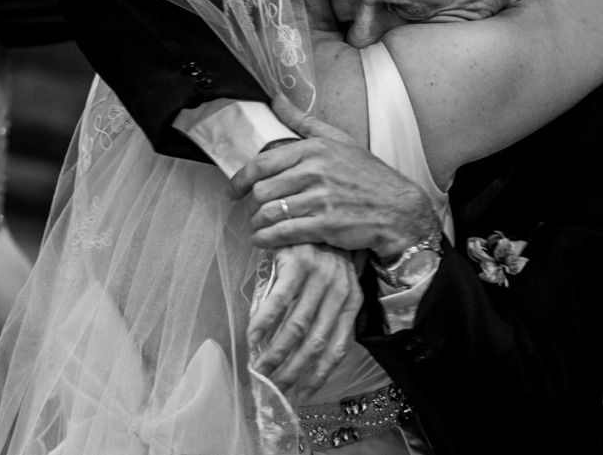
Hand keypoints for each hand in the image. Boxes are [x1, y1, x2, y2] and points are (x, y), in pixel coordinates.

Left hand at [230, 93, 439, 259]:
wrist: (399, 209)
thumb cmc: (368, 176)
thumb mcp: (339, 140)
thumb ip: (303, 121)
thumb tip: (276, 98)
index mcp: (314, 149)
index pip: (263, 163)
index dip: (241, 179)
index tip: (233, 190)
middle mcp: (315, 171)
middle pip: (262, 190)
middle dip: (251, 205)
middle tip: (252, 212)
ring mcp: (321, 199)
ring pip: (270, 212)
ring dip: (257, 224)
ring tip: (258, 228)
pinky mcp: (326, 225)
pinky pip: (284, 233)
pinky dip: (267, 239)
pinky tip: (263, 241)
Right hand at [249, 244, 361, 396]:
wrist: (311, 208)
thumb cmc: (320, 250)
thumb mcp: (333, 282)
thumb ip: (324, 312)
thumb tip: (301, 353)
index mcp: (350, 301)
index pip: (337, 347)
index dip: (318, 374)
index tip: (301, 394)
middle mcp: (338, 291)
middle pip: (314, 342)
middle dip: (293, 370)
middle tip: (274, 386)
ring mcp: (318, 276)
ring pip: (296, 326)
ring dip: (276, 352)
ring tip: (260, 368)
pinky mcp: (296, 262)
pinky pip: (278, 299)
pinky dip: (264, 321)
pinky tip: (252, 336)